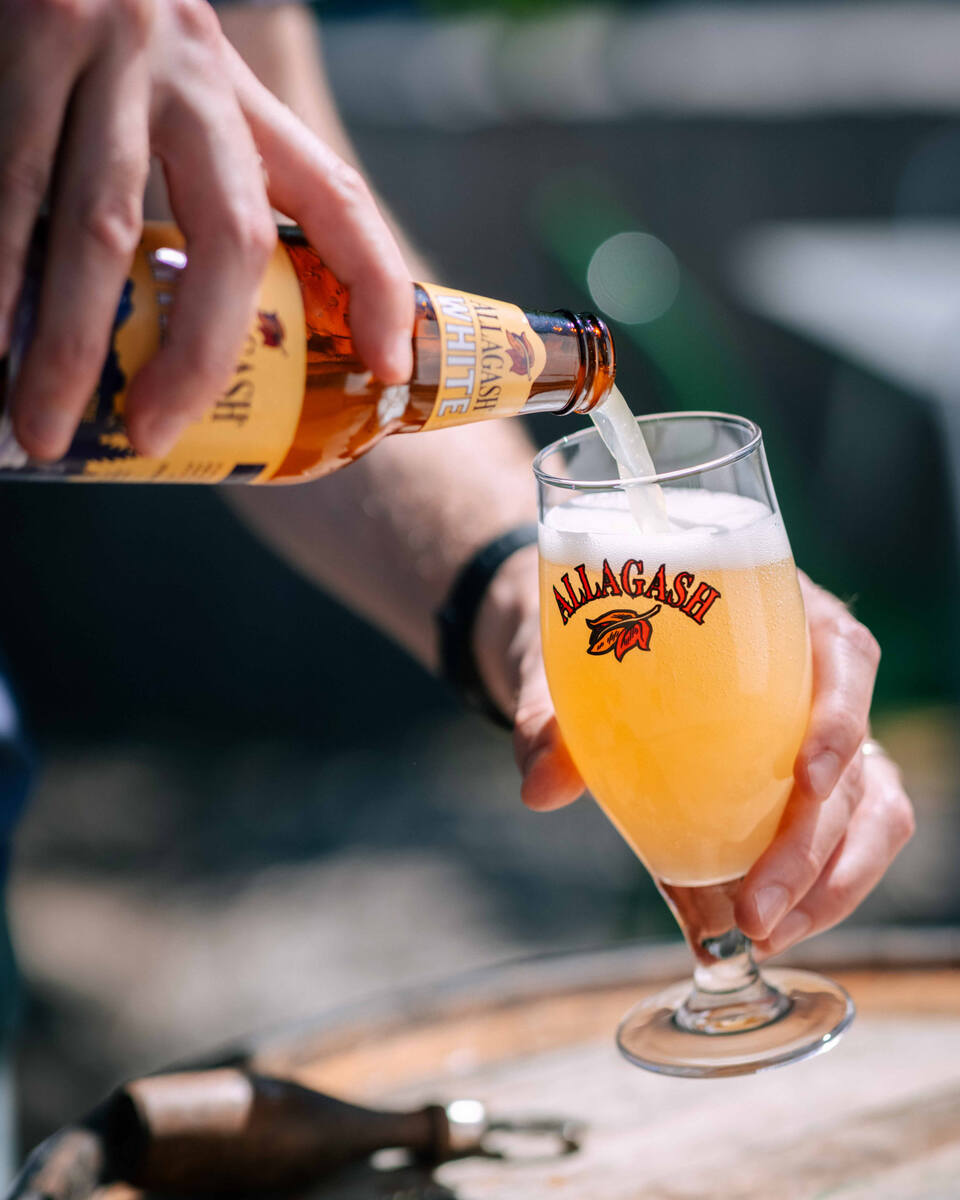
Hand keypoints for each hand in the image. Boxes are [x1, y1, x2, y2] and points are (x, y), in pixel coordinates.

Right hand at [0, 0, 411, 460]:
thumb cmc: (90, 23)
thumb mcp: (170, 80)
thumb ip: (192, 168)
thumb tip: (183, 310)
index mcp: (237, 90)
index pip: (335, 196)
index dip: (376, 287)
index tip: (385, 370)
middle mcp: (188, 69)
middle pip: (232, 238)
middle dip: (198, 356)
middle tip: (155, 438)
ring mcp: (104, 54)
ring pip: (103, 232)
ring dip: (73, 345)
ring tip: (46, 423)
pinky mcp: (21, 39)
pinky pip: (10, 189)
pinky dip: (3, 277)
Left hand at [498, 563, 912, 951]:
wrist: (583, 638)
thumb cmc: (586, 633)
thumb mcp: (561, 661)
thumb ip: (549, 715)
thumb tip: (540, 789)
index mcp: (773, 617)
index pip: (843, 652)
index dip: (842, 717)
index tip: (806, 777)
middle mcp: (812, 676)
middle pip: (857, 760)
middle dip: (814, 847)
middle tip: (755, 912)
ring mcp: (819, 734)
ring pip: (871, 811)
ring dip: (833, 883)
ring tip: (767, 933)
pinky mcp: (803, 785)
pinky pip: (843, 838)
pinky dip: (819, 891)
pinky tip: (768, 928)